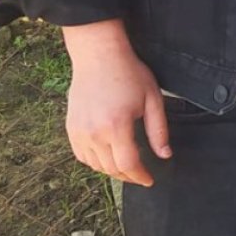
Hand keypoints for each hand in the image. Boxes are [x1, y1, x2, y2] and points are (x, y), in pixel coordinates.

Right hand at [62, 21, 168, 186]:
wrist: (98, 56)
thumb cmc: (129, 73)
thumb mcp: (152, 99)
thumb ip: (158, 130)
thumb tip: (164, 155)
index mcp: (116, 126)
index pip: (128, 164)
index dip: (140, 176)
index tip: (149, 180)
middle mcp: (94, 132)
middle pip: (111, 168)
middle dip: (128, 176)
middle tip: (140, 175)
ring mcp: (79, 131)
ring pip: (96, 165)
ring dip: (112, 170)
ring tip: (126, 167)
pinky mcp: (70, 128)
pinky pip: (82, 156)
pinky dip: (95, 162)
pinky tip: (107, 157)